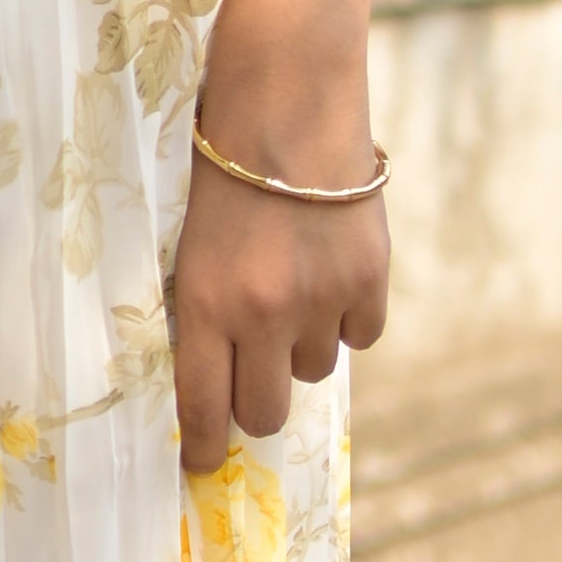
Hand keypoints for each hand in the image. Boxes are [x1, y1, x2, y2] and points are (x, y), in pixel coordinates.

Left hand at [169, 160, 387, 473]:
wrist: (287, 99)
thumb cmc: (222, 166)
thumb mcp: (191, 243)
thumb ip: (206, 310)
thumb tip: (221, 379)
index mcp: (203, 303)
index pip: (203, 407)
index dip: (202, 448)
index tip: (200, 463)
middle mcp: (263, 312)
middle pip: (264, 410)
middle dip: (255, 404)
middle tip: (253, 376)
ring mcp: (321, 298)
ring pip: (314, 369)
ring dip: (301, 346)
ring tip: (291, 287)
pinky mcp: (369, 278)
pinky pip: (361, 336)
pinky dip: (347, 318)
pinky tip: (330, 275)